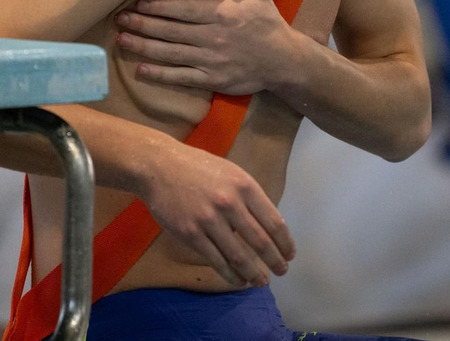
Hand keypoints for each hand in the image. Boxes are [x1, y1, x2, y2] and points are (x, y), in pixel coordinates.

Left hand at [115, 0, 300, 94]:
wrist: (284, 60)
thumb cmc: (269, 24)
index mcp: (221, 13)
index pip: (183, 9)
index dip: (158, 7)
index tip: (137, 3)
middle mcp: (212, 36)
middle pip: (170, 30)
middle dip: (142, 24)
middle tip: (118, 19)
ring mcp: (211, 59)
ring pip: (171, 52)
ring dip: (144, 47)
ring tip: (122, 40)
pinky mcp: (212, 79)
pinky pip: (181, 76)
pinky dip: (160, 74)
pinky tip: (141, 69)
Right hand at [135, 139, 294, 287]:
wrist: (160, 167)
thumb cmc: (198, 168)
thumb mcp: (231, 173)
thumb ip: (249, 197)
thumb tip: (267, 227)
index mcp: (245, 186)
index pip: (274, 221)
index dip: (285, 242)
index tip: (290, 254)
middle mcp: (230, 203)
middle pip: (260, 241)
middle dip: (274, 261)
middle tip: (282, 271)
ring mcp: (209, 220)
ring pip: (239, 256)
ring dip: (253, 273)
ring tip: (261, 282)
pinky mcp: (190, 234)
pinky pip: (216, 260)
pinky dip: (230, 274)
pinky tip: (238, 280)